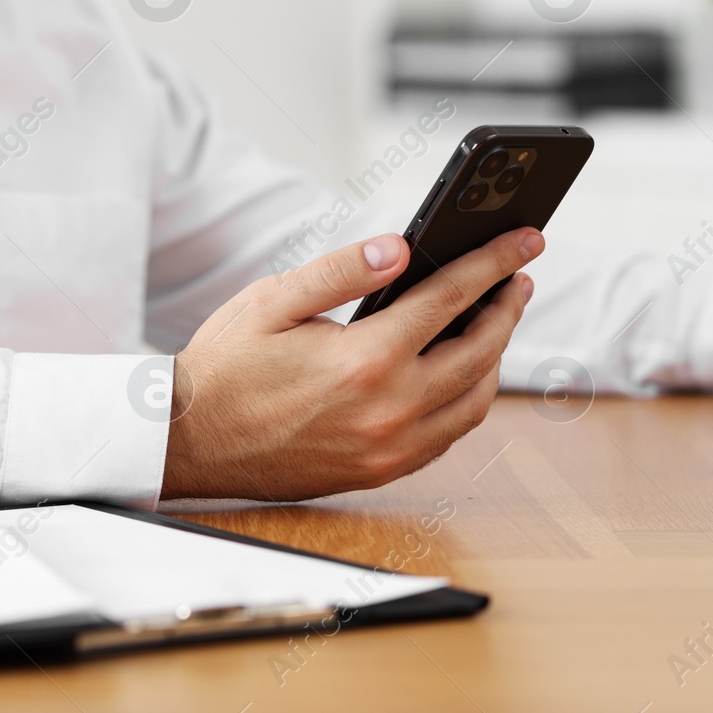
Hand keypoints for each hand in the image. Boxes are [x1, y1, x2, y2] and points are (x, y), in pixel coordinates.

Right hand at [160, 227, 543, 500]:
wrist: (187, 442)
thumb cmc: (224, 366)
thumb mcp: (274, 300)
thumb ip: (342, 270)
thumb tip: (402, 246)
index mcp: (364, 361)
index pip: (452, 299)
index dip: (494, 262)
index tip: (525, 238)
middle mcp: (388, 411)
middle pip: (480, 352)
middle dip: (508, 307)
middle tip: (519, 275)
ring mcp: (388, 450)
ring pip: (475, 401)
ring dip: (496, 357)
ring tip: (495, 319)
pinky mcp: (380, 473)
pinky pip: (448, 435)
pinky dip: (468, 399)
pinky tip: (461, 371)